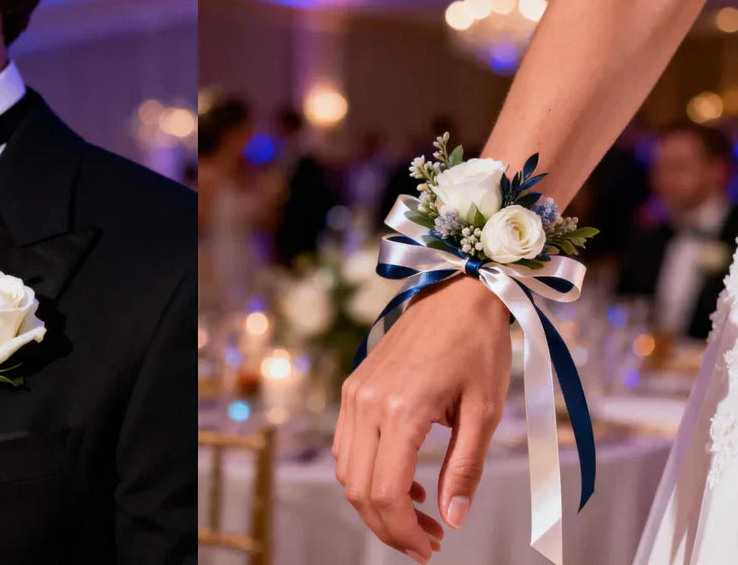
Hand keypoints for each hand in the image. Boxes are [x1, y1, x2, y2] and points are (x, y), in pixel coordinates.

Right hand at [333, 276, 511, 562]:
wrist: (457, 293)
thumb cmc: (479, 347)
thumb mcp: (485, 412)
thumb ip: (465, 469)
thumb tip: (452, 519)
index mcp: (401, 411)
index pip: (386, 492)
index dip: (404, 532)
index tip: (431, 549)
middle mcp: (366, 403)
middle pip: (359, 490)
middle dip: (389, 527)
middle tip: (427, 544)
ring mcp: (354, 394)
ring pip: (346, 472)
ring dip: (377, 504)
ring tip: (422, 516)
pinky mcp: (353, 387)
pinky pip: (346, 447)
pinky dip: (368, 475)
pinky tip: (407, 481)